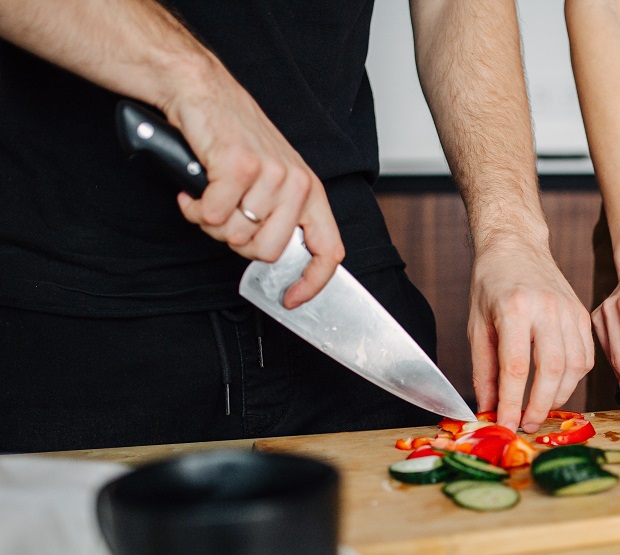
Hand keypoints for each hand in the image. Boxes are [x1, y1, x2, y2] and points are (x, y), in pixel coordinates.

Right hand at [165, 80, 343, 308]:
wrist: (205, 93)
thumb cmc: (236, 140)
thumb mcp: (274, 180)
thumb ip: (282, 217)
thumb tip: (278, 263)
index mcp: (311, 192)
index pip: (329, 250)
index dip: (312, 283)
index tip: (291, 299)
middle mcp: (297, 184)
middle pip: (268, 252)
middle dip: (238, 244)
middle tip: (224, 217)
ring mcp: (270, 175)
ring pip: (236, 236)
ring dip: (212, 222)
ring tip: (210, 196)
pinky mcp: (238, 167)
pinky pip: (212, 215)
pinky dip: (194, 208)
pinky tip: (194, 190)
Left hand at [468, 235, 593, 432]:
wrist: (517, 246)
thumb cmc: (491, 284)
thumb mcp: (477, 325)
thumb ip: (484, 369)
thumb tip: (489, 408)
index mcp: (514, 308)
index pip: (515, 366)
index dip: (511, 402)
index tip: (506, 424)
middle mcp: (546, 308)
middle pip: (552, 369)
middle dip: (541, 406)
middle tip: (527, 425)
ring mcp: (569, 310)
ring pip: (574, 366)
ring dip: (559, 396)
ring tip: (541, 409)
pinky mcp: (582, 314)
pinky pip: (586, 356)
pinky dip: (574, 378)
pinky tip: (558, 387)